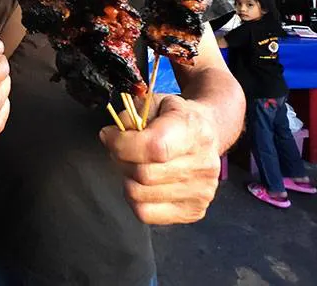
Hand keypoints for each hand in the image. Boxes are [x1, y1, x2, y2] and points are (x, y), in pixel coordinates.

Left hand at [99, 94, 220, 224]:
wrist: (206, 134)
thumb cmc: (176, 118)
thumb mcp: (155, 102)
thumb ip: (131, 114)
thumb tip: (111, 136)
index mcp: (193, 130)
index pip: (155, 147)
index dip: (123, 144)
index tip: (109, 136)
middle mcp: (203, 164)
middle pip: (144, 174)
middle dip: (121, 160)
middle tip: (121, 150)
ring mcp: (202, 191)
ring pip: (140, 195)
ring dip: (127, 179)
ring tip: (134, 165)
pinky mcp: (194, 211)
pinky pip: (146, 213)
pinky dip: (135, 199)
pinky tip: (143, 184)